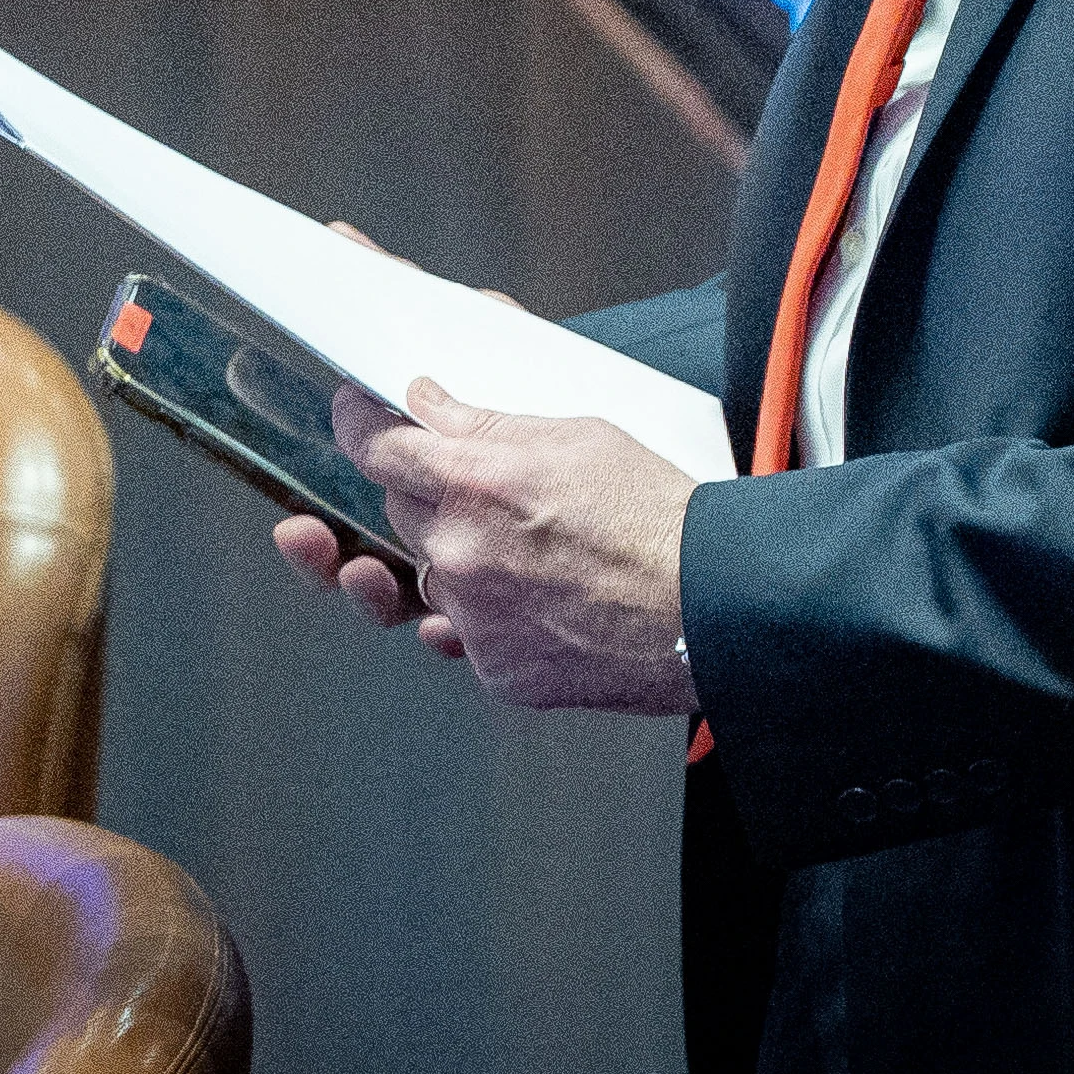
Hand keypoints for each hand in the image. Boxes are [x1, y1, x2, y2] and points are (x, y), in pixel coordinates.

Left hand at [268, 373, 695, 714]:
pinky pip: (467, 632)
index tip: (358, 417)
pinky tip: (546, 595)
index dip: (360, 426)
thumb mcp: (580, 435)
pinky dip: (494, 613)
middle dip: (428, 493)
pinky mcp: (497, 669)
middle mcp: (460, 553)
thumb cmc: (661, 517)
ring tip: (530, 548)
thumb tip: (428, 404)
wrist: (716, 608)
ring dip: (461, 556)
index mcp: (475, 482)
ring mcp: (474, 618)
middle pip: (400, 509)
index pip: (376, 447)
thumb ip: (487, 422)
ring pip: (432, 573)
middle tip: (487, 489)